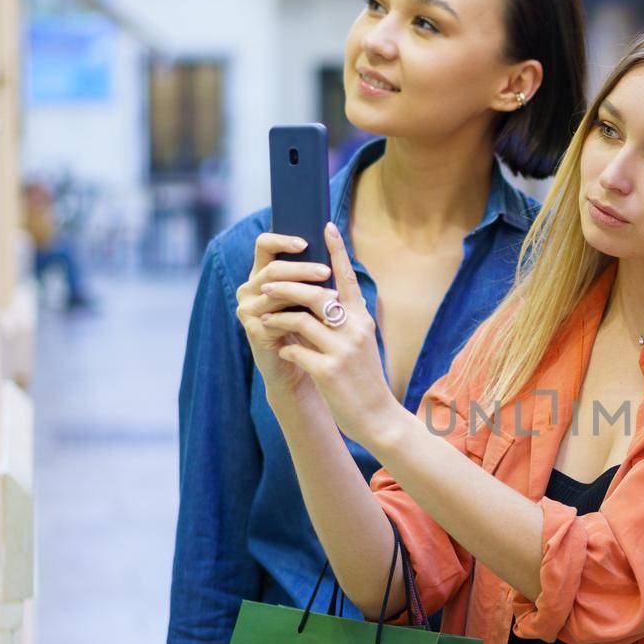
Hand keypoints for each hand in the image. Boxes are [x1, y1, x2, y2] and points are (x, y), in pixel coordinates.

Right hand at [234, 231, 332, 402]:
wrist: (300, 368)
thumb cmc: (309, 329)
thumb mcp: (313, 298)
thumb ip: (315, 276)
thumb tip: (336, 246)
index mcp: (262, 274)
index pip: (264, 245)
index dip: (282, 239)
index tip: (306, 241)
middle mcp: (249, 288)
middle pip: (274, 268)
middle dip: (302, 269)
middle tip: (326, 272)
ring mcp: (247, 309)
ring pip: (275, 291)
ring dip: (306, 292)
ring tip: (331, 297)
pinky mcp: (253, 330)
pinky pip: (276, 317)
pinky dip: (300, 316)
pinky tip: (318, 319)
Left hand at [259, 223, 402, 443]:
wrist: (377, 418)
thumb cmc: (363, 380)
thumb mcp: (360, 344)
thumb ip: (343, 322)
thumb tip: (320, 299)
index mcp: (362, 320)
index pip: (348, 278)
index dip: (337, 251)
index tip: (327, 225)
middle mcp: (355, 330)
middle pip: (316, 294)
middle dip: (287, 286)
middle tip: (266, 284)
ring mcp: (342, 350)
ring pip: (301, 320)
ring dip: (279, 316)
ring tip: (266, 317)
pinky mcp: (328, 371)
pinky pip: (296, 350)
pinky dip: (285, 349)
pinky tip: (282, 353)